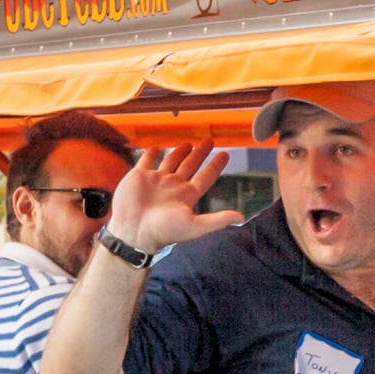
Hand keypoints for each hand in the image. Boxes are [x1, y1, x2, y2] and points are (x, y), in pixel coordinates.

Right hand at [111, 143, 236, 252]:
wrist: (133, 232)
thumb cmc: (163, 231)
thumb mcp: (194, 225)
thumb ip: (217, 220)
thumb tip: (241, 218)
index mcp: (187, 195)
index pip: (206, 176)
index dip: (216, 165)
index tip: (225, 154)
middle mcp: (173, 186)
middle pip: (190, 165)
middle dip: (200, 153)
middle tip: (210, 141)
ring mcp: (156, 181)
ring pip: (171, 161)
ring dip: (180, 152)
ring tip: (188, 143)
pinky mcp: (139, 176)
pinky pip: (146, 161)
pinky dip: (151, 154)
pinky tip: (156, 148)